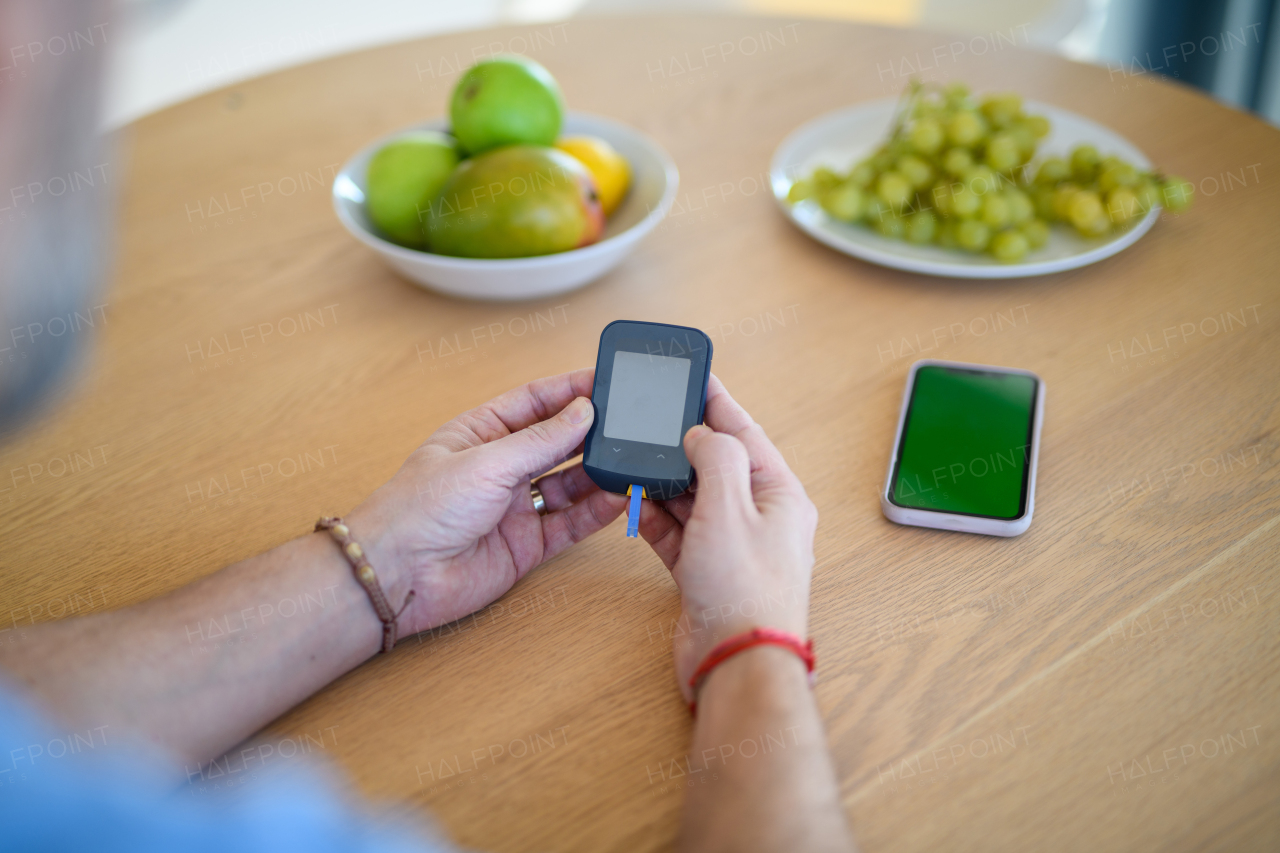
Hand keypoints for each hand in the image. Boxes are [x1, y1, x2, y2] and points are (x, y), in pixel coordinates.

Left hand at [349, 368, 627, 636]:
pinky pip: (569, 522)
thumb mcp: (486, 461)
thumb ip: (540, 440)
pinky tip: (617, 498)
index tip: (607, 380)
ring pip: (568, 483)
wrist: (397, 576)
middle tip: (629, 423)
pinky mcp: (526, 544)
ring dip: (597, 473)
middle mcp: (500, 467)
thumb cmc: (418, 509)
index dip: (570, 390)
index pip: (535, 402)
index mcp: (481, 433)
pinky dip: (594, 512)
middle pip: (556, 442)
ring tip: (629, 462)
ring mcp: (514, 506)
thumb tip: (582, 411)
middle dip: (592, 433)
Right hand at [637, 375, 817, 703]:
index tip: (695, 377)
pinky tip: (635, 502)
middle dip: (684, 443)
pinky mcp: (706, 572)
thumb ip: (714, 458)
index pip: (745, 433)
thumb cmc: (745, 592)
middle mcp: (760, 518)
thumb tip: (701, 435)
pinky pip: (678, 532)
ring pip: (695, 498)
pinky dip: (657, 516)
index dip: (718, 402)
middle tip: (654, 417)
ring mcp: (732, 546)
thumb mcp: (729, 507)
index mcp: (780, 495)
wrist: (736, 664)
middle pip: (718, 464)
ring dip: (666, 481)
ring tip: (636, 459)